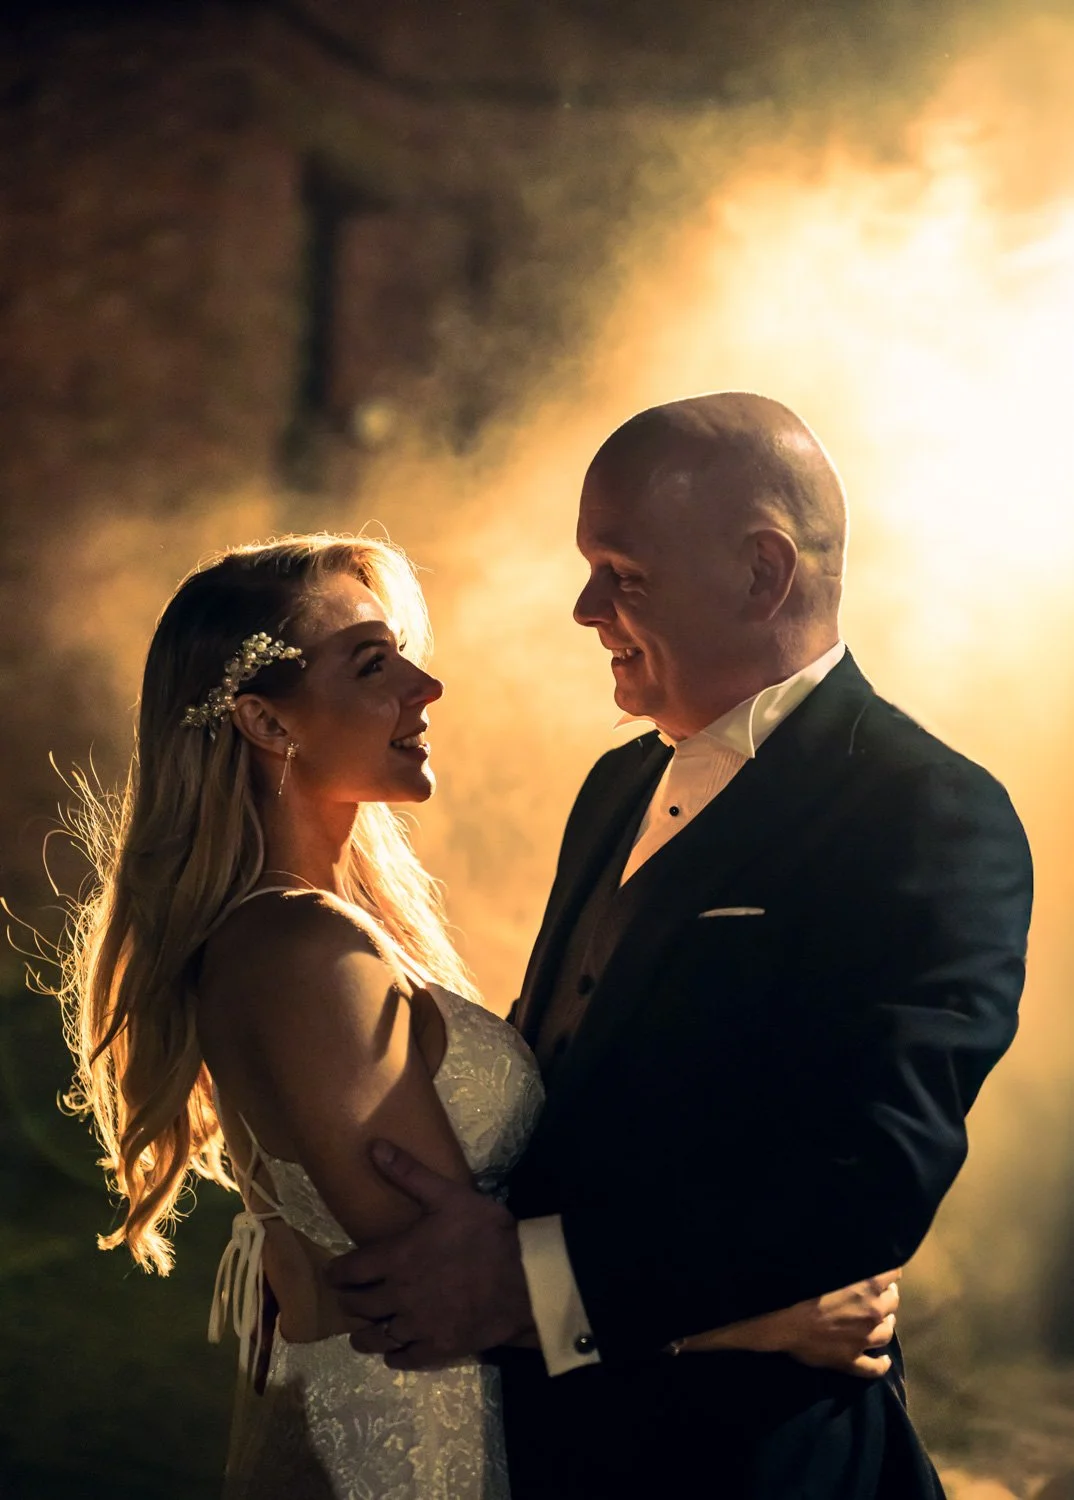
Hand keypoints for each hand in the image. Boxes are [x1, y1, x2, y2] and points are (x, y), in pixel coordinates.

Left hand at [325, 1141, 535, 1369]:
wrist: (524, 1279)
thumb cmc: (484, 1233)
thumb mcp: (448, 1195)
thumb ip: (408, 1173)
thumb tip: (373, 1146)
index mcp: (396, 1259)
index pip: (350, 1271)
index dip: (337, 1273)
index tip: (332, 1274)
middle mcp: (397, 1296)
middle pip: (359, 1306)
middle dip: (349, 1302)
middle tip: (347, 1299)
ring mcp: (417, 1326)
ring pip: (376, 1337)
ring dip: (364, 1335)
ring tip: (361, 1334)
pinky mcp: (438, 1348)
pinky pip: (404, 1358)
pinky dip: (394, 1356)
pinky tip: (393, 1352)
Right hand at [674, 1269, 901, 1379]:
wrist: (779, 1318)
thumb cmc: (798, 1282)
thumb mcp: (822, 1258)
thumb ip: (842, 1253)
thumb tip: (848, 1234)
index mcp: (868, 1284)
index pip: (892, 1273)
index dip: (889, 1272)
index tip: (882, 1270)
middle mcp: (873, 1311)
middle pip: (892, 1303)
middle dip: (887, 1296)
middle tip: (878, 1294)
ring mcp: (863, 1339)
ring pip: (887, 1333)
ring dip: (886, 1325)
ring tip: (882, 1321)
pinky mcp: (851, 1361)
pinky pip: (873, 1367)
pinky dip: (880, 1364)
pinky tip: (881, 1360)